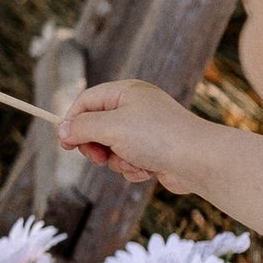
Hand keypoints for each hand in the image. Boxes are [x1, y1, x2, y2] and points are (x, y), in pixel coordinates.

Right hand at [60, 76, 205, 185]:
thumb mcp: (111, 127)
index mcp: (126, 92)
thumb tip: (63, 130)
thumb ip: (82, 127)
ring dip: (117, 160)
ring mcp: (146, 130)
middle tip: (99, 158)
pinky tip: (147, 170)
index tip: (65, 144)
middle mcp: (136, 107)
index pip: (87, 101)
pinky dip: (133, 168)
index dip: (72, 121)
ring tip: (133, 163)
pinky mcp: (153, 151)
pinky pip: (129, 160)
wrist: (199, 160)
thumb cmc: (157, 137)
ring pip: (112, 147)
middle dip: (96, 146)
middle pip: (97, 126)